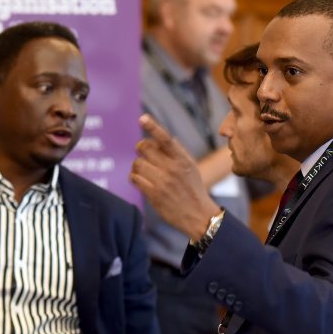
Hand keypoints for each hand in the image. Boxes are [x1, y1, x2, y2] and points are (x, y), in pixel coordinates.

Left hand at [130, 114, 221, 240]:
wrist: (198, 215)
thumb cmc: (193, 189)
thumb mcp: (191, 167)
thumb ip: (177, 153)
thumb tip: (161, 139)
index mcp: (183, 159)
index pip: (166, 139)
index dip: (153, 127)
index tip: (142, 118)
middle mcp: (172, 168)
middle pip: (145, 148)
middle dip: (141, 149)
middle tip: (144, 154)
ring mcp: (162, 182)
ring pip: (137, 163)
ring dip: (137, 166)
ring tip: (143, 170)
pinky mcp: (153, 194)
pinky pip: (134, 178)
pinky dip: (134, 177)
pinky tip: (140, 180)